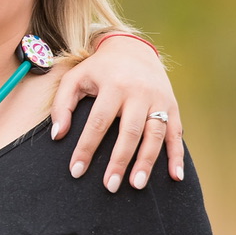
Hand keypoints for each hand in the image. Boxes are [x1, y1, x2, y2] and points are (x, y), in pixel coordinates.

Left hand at [50, 33, 183, 192]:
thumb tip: (57, 136)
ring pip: (155, 134)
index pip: (98, 122)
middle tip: (110, 186)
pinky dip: (177, 156)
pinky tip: (176, 177)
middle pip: (130, 131)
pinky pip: (177, 133)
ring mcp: (159, 100)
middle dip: (119, 160)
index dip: (87, 148)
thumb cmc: (99, 69)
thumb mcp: (75, 78)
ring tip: (136, 185)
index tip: (76, 171)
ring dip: (147, 162)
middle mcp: (139, 92)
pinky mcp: (173, 106)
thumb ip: (62, 105)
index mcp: (114, 85)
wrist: (133, 48)